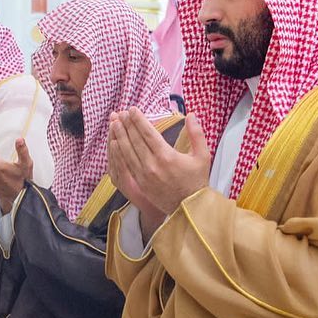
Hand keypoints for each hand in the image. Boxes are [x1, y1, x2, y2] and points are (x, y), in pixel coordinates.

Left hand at [108, 109, 209, 231]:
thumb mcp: (202, 156)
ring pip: (127, 151)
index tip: (132, 109)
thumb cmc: (197, 180)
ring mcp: (143, 175)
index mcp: (167, 156)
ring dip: (119, 136)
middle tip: (120, 113)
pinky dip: (118, 152)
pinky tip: (114, 143)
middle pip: (135, 140)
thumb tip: (191, 114)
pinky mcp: (139, 182)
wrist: (189, 208)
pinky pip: (125, 164)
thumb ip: (197, 133)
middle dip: (126, 124)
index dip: (138, 120)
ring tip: (114, 123)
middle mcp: (152, 164)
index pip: (148, 133)